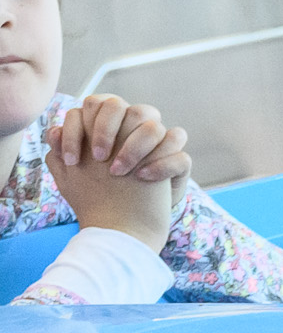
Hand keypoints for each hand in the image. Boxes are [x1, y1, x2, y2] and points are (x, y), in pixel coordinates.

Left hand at [40, 92, 189, 241]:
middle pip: (127, 107)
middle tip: (97, 158)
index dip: (80, 126)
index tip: (72, 160)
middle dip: (106, 130)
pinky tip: (142, 178)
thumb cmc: (99, 197)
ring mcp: (159, 146)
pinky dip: (161, 165)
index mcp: (110, 128)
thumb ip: (60, 154)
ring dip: (133, 147)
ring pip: (155, 127)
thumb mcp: (72, 177)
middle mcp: (135, 131)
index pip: (96, 105)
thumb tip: (54, 131)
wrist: (125, 227)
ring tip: (118, 174)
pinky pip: (180, 155)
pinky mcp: (178, 164)